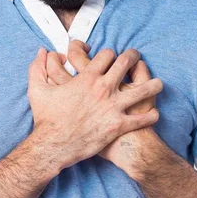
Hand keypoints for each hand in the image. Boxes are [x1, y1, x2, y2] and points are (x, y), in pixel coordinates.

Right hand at [27, 41, 162, 171]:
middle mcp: (104, 88)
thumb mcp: (38, 89)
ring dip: (153, 85)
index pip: (107, 55)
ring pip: (143, 90)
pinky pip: (142, 118)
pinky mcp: (118, 125)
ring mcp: (113, 107)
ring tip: (158, 83)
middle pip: (126, 63)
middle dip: (133, 57)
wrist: (53, 146)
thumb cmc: (46, 118)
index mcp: (87, 77)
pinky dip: (151, 115)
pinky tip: (154, 114)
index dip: (110, 53)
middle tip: (136, 57)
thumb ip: (38, 67)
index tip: (111, 56)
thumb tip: (41, 51)